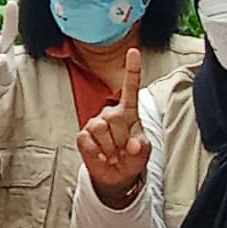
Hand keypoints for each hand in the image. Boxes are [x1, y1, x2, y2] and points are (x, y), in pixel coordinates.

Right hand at [76, 48, 149, 204]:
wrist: (116, 176)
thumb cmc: (132, 158)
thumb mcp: (143, 153)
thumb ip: (142, 147)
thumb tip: (133, 144)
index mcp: (129, 112)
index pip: (131, 88)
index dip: (131, 70)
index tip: (133, 51)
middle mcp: (110, 114)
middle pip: (115, 117)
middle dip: (122, 137)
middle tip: (124, 149)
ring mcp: (94, 124)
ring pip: (100, 128)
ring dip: (110, 147)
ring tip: (114, 153)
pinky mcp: (82, 136)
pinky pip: (88, 141)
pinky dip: (98, 154)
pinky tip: (102, 156)